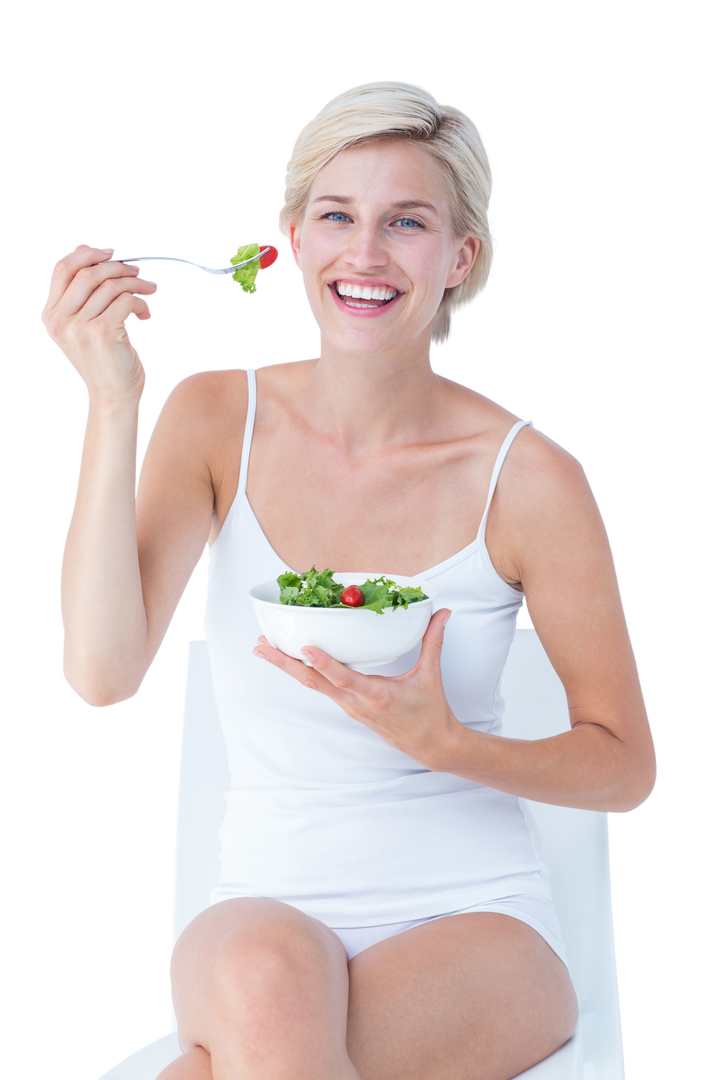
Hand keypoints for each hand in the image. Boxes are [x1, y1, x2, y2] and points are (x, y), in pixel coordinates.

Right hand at [39, 241, 159, 405]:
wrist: (113, 397)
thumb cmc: (105, 360)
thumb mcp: (85, 324)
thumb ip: (83, 292)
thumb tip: (85, 246)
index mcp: (50, 315)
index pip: (62, 268)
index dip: (87, 253)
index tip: (112, 253)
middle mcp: (60, 320)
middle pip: (89, 271)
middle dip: (120, 267)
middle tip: (140, 273)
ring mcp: (79, 327)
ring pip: (112, 285)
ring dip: (137, 284)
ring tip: (150, 293)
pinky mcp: (102, 332)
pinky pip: (126, 300)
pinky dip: (142, 302)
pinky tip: (146, 314)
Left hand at [253, 608, 462, 769]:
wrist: (431, 746)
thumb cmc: (430, 713)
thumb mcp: (430, 675)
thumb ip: (432, 641)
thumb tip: (441, 612)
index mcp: (377, 696)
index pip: (344, 679)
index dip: (324, 664)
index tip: (304, 648)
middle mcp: (357, 703)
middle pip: (314, 682)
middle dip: (285, 664)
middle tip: (261, 646)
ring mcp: (349, 707)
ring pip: (313, 685)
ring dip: (288, 668)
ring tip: (266, 649)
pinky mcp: (348, 708)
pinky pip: (321, 688)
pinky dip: (304, 673)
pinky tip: (293, 661)